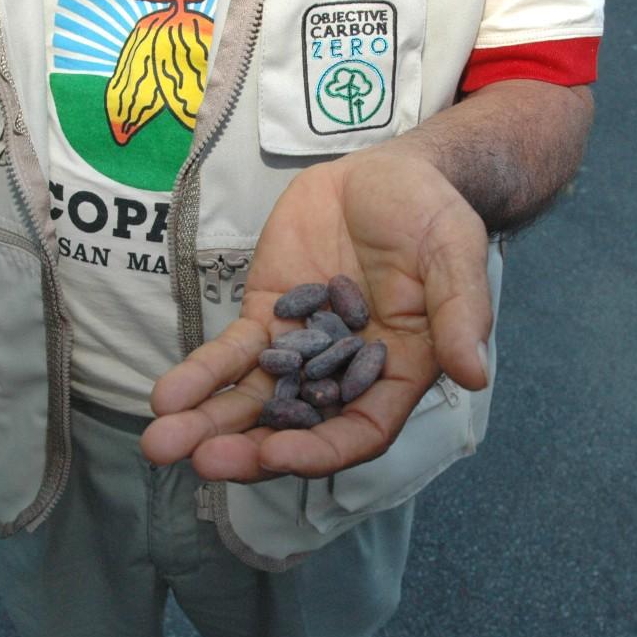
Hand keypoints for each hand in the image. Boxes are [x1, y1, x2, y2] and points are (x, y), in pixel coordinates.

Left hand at [142, 149, 491, 480]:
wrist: (385, 174)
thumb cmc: (431, 214)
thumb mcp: (454, 251)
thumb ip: (461, 310)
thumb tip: (474, 373)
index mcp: (396, 373)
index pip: (360, 430)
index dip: (320, 451)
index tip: (275, 456)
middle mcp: (344, 374)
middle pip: (295, 427)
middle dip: (247, 449)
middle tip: (201, 462)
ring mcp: (300, 349)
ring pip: (253, 399)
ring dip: (209, 424)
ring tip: (162, 442)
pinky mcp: (266, 318)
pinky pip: (231, 354)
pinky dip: (200, 375)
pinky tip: (167, 395)